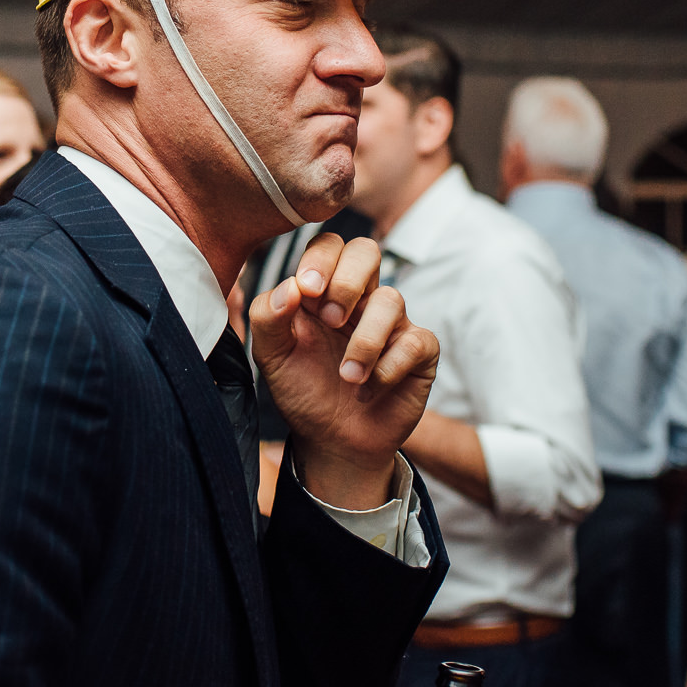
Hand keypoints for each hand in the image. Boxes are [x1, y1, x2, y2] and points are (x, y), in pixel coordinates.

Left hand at [248, 234, 436, 508]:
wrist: (331, 442)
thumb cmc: (303, 391)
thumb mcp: (271, 357)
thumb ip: (268, 317)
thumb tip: (290, 287)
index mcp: (321, 291)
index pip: (329, 245)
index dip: (321, 259)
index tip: (307, 291)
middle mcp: (359, 300)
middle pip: (367, 251)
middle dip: (348, 281)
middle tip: (330, 320)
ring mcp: (392, 323)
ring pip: (391, 299)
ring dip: (365, 341)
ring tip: (347, 376)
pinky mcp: (418, 352)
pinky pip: (416, 341)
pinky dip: (388, 368)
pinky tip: (368, 390)